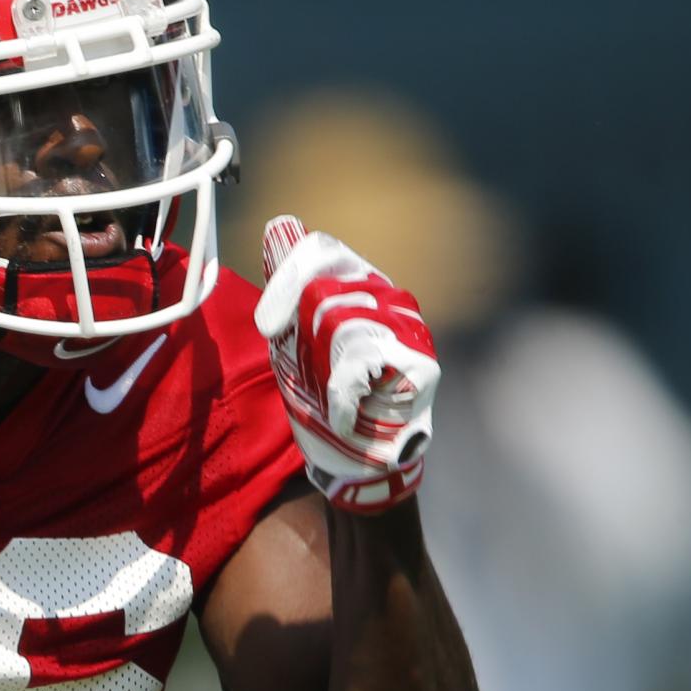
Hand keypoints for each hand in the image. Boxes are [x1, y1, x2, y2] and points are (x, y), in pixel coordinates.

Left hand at [255, 216, 440, 513]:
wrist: (357, 462)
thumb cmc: (323, 396)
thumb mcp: (293, 339)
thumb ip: (288, 290)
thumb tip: (279, 227)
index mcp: (356, 285)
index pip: (319, 251)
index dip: (284, 282)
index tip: (269, 327)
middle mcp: (388, 296)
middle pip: (325, 285)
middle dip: (301, 331)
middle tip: (307, 372)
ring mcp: (409, 327)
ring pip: (342, 319)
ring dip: (323, 370)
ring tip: (331, 396)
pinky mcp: (421, 363)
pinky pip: (362, 363)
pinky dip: (340, 396)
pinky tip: (342, 414)